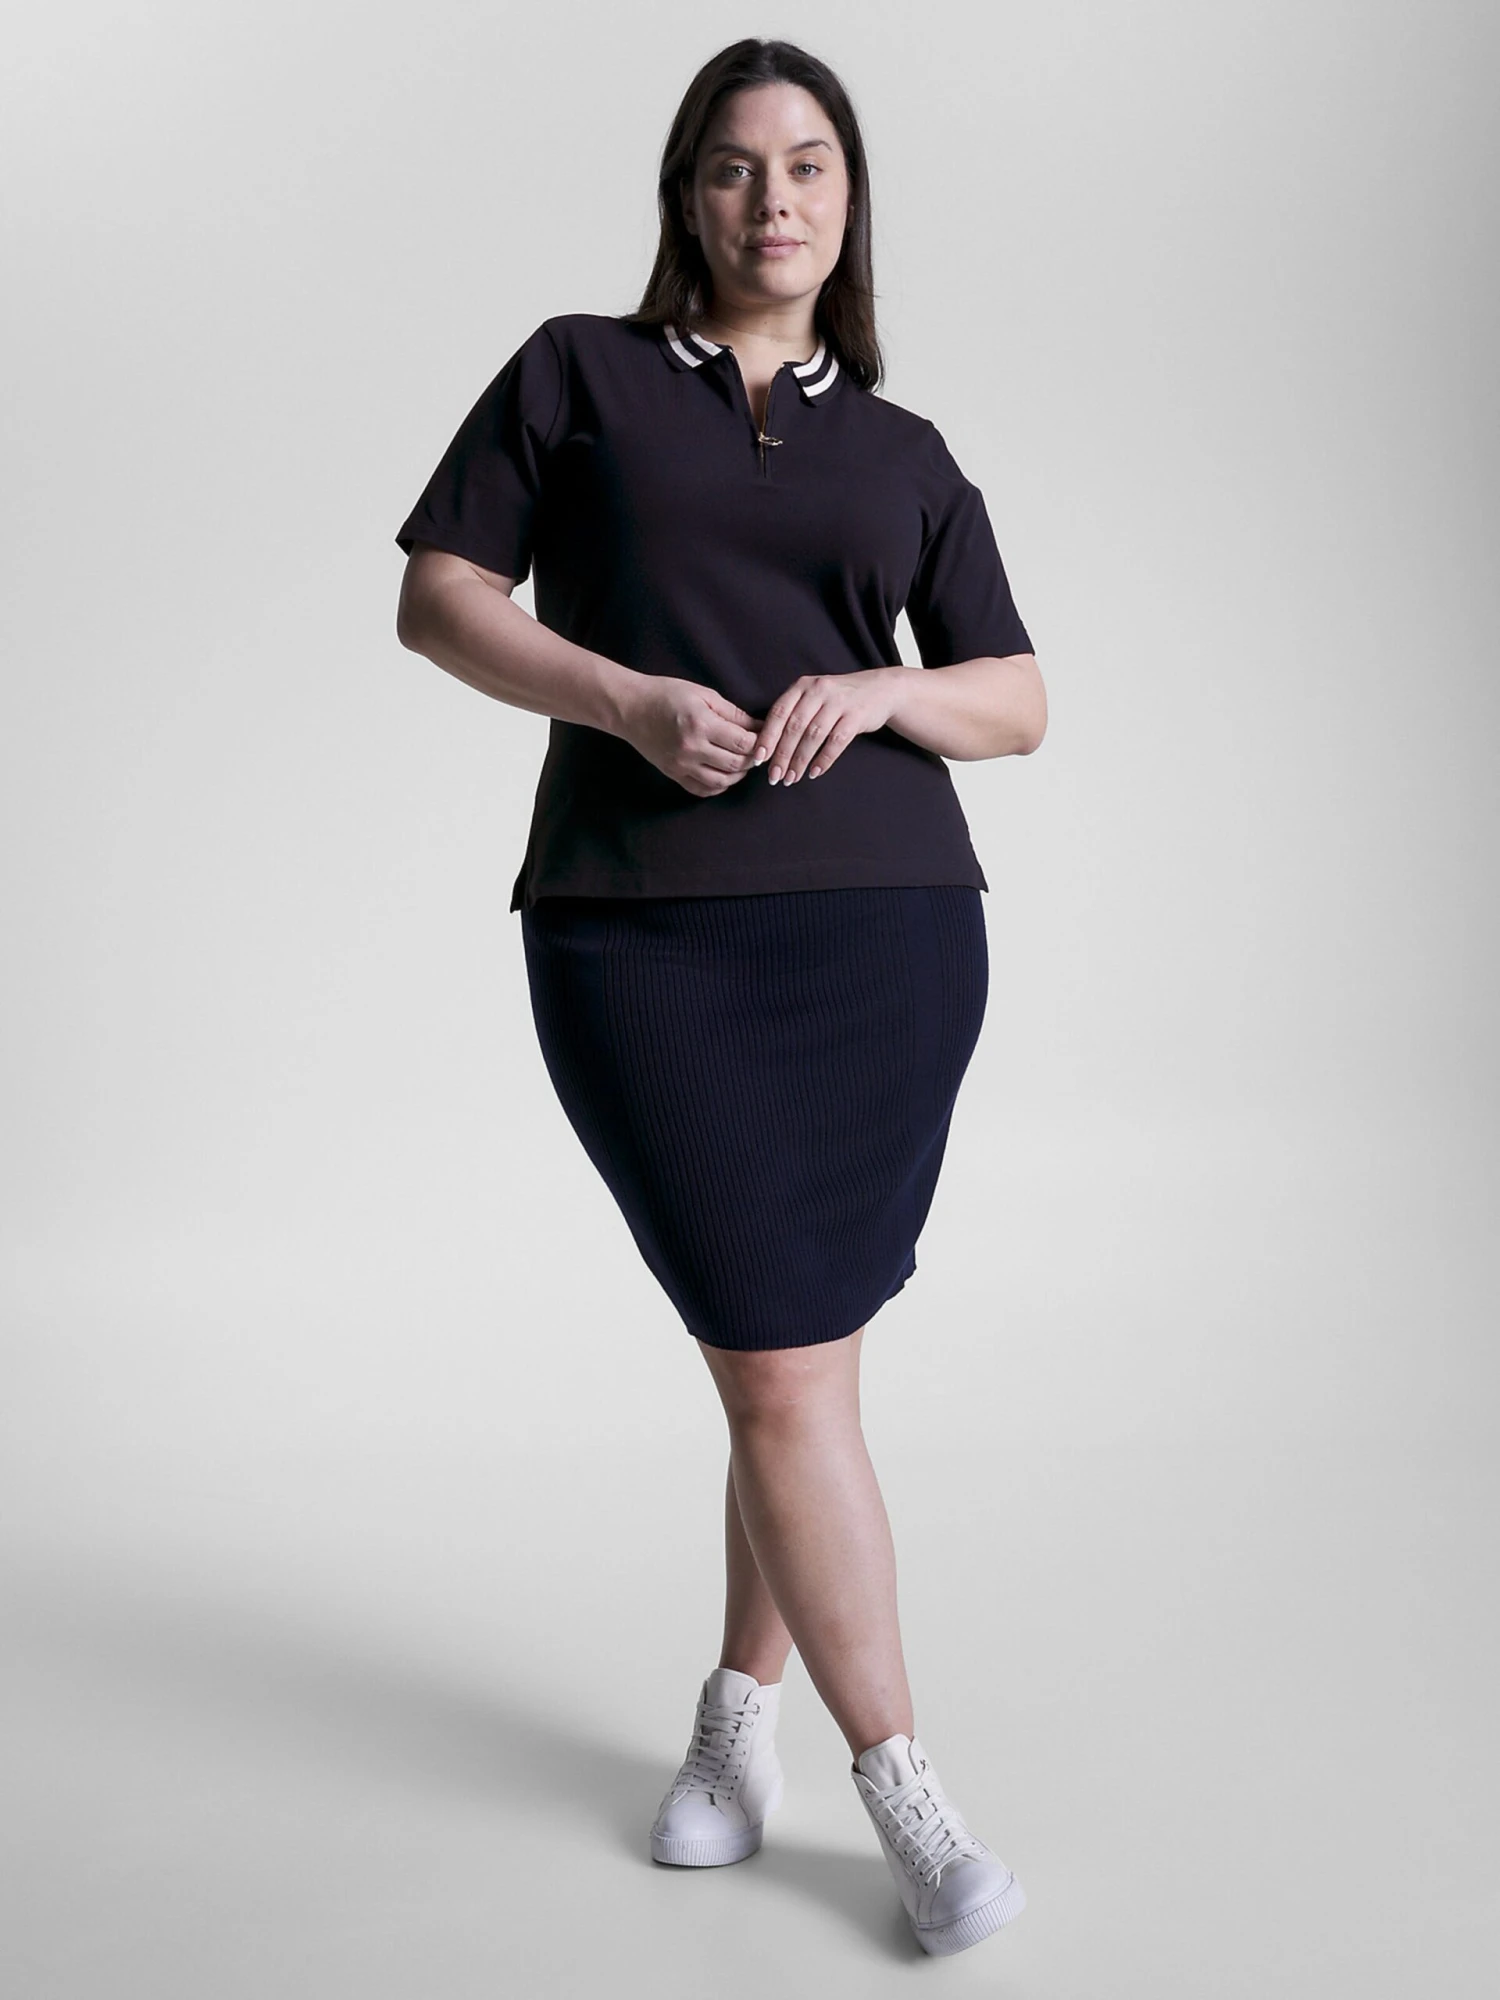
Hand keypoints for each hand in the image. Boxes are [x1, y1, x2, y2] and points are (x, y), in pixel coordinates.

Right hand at [617, 676, 763, 797]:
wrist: (630, 708)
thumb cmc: (666, 695)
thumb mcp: (703, 694)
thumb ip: (733, 713)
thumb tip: (759, 727)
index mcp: (701, 724)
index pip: (743, 742)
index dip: (760, 742)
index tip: (766, 738)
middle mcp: (692, 748)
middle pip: (735, 764)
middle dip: (752, 759)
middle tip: (757, 751)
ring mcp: (681, 764)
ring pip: (722, 782)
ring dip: (738, 775)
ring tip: (742, 763)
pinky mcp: (673, 774)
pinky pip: (702, 790)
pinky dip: (718, 786)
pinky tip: (724, 774)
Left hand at [752, 670, 900, 784]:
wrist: (880, 690)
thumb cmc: (837, 699)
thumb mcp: (813, 697)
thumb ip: (793, 714)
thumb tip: (767, 747)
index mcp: (802, 685)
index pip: (779, 712)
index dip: (767, 737)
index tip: (759, 758)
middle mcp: (819, 690)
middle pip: (794, 727)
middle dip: (782, 755)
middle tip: (774, 777)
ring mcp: (839, 702)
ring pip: (814, 735)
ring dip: (800, 760)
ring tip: (792, 778)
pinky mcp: (856, 716)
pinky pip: (836, 742)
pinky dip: (824, 760)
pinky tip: (814, 772)